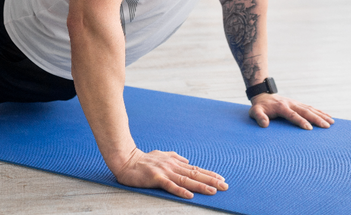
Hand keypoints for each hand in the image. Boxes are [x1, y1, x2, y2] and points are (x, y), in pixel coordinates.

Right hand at [112, 147, 228, 198]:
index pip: (195, 169)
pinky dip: (180, 190)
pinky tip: (190, 195)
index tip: (221, 179)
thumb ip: (175, 157)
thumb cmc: (143, 160)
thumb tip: (187, 161)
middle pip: (195, 174)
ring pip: (186, 180)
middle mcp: (172, 166)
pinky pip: (170, 185)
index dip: (209, 174)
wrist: (126, 160)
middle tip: (225, 186)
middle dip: (211, 180)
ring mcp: (164, 172)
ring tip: (213, 191)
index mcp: (174, 162)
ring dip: (201, 186)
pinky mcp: (156, 178)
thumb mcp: (162, 155)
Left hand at [249, 94, 334, 129]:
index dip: (301, 121)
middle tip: (326, 126)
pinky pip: (311, 108)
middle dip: (317, 119)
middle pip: (306, 111)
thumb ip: (259, 117)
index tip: (309, 128)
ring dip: (321, 115)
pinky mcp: (298, 104)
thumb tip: (264, 124)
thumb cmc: (259, 107)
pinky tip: (328, 117)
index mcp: (281, 107)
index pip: (292, 115)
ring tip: (331, 122)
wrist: (263, 95)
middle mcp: (291, 104)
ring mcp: (296, 103)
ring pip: (311, 109)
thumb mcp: (254, 111)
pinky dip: (320, 112)